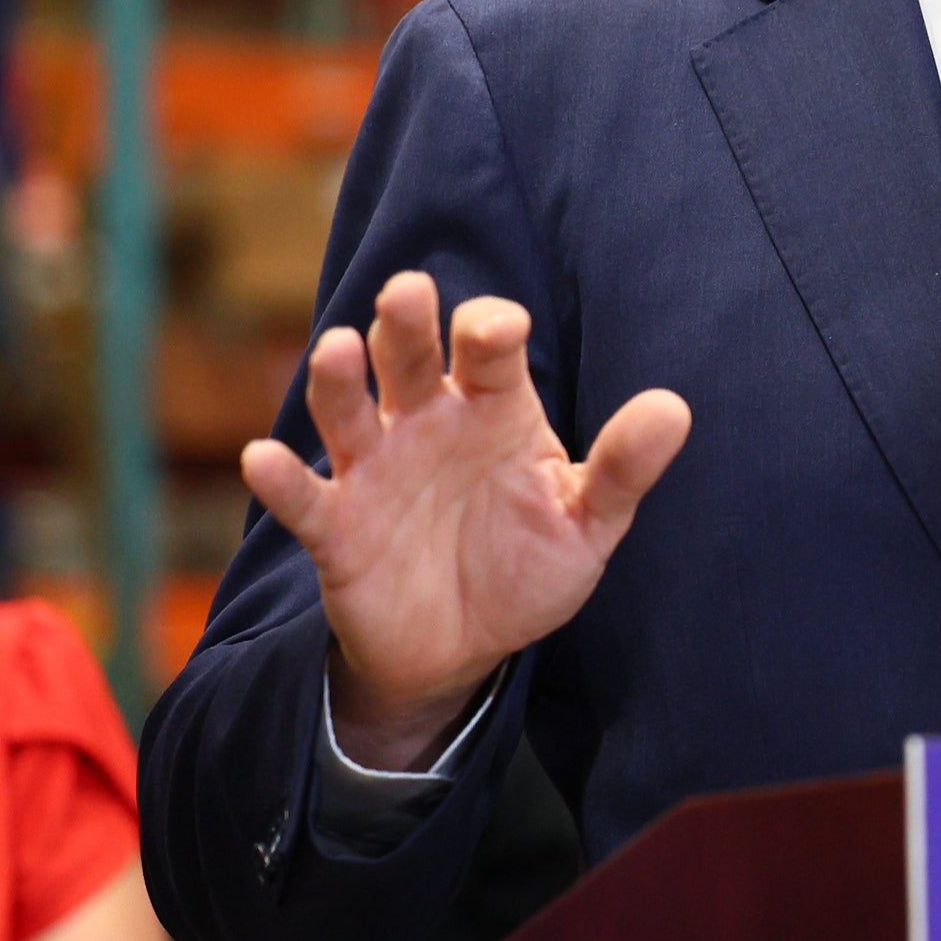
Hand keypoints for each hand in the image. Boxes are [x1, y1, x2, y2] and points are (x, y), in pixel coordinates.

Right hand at [244, 271, 690, 770]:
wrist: (464, 648)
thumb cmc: (527, 566)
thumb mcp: (586, 524)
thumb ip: (622, 469)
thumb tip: (674, 409)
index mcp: (494, 409)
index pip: (489, 351)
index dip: (490, 331)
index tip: (497, 330)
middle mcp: (428, 423)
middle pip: (408, 357)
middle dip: (405, 323)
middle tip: (406, 292)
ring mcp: (375, 470)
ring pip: (346, 409)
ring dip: (337, 379)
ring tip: (336, 350)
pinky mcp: (336, 528)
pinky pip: (303, 498)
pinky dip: (281, 478)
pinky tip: (265, 459)